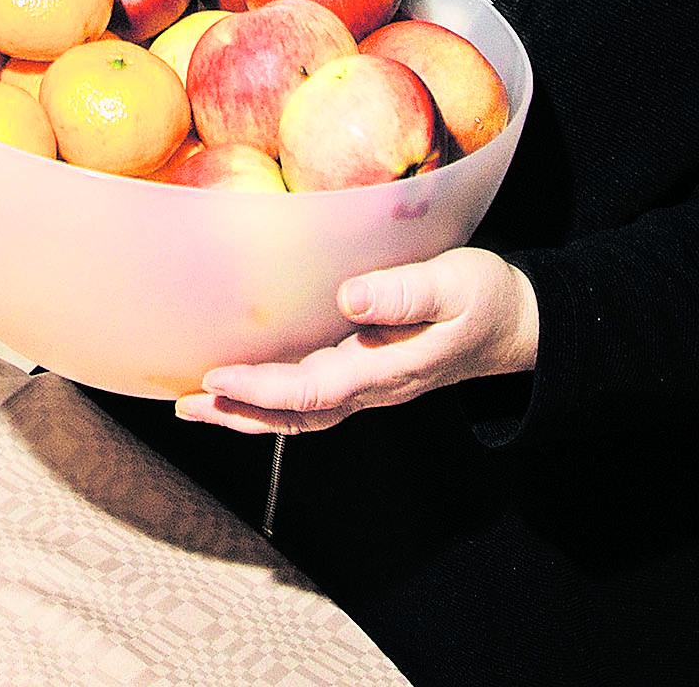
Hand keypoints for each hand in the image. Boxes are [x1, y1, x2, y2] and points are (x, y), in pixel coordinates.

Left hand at [182, 250, 540, 435]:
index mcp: (386, 368)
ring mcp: (367, 385)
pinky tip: (240, 387)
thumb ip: (404, 292)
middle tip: (184, 404)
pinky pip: (308, 397)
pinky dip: (268, 400)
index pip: (313, 389)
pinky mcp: (364, 373)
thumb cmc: (483, 298)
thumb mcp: (454, 284)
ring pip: (299, 413)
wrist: (514, 324)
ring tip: (195, 405)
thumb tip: (350, 297)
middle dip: (239, 412)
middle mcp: (371, 386)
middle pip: (296, 413)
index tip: (217, 377)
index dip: (262, 388)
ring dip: (247, 413)